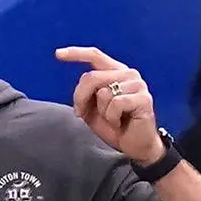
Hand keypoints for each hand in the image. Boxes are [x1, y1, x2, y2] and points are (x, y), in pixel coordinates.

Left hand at [56, 46, 163, 163]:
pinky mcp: (143, 98)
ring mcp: (137, 84)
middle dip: (81, 98)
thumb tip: (80, 91)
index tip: (58, 54)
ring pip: (103, 93)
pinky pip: (116, 104)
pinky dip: (113, 118)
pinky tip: (121, 123)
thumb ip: (85, 95)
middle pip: (91, 77)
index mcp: (115, 72)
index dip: (76, 53)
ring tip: (114, 119)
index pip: (95, 56)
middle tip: (84, 114)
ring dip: (103, 112)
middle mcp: (127, 73)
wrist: (134, 146)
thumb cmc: (114, 126)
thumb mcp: (92, 110)